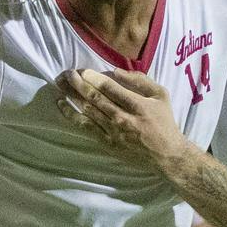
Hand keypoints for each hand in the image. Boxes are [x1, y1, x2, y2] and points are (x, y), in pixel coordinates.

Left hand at [58, 68, 183, 165]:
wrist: (166, 155)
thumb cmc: (164, 122)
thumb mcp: (161, 95)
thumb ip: (140, 80)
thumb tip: (116, 71)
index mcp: (137, 105)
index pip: (110, 88)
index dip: (93, 78)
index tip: (82, 70)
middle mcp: (123, 118)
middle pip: (95, 98)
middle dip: (78, 84)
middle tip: (66, 74)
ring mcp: (113, 132)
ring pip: (88, 111)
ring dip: (72, 96)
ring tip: (60, 84)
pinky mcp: (107, 143)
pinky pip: (85, 127)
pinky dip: (72, 115)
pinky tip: (62, 104)